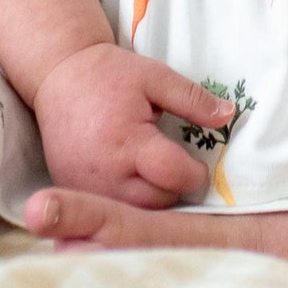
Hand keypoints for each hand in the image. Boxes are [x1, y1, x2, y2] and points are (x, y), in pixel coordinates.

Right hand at [32, 42, 235, 208]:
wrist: (57, 75)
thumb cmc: (109, 74)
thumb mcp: (155, 77)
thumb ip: (193, 99)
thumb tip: (229, 116)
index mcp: (127, 142)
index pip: (173, 176)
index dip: (195, 173)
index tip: (198, 164)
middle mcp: (104, 174)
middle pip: (156, 202)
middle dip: (174, 188)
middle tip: (175, 166)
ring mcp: (86, 187)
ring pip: (134, 213)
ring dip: (151, 199)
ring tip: (154, 173)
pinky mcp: (73, 191)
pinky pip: (109, 209)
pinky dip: (126, 200)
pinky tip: (131, 180)